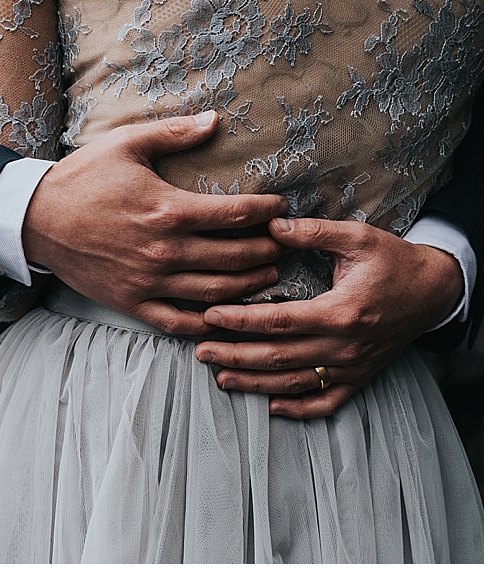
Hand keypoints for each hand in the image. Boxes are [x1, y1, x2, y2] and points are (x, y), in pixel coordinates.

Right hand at [22, 111, 288, 334]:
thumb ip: (174, 133)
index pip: (238, 214)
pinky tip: (227, 314)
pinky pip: (180, 321)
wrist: (36, 219)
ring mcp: (150, 281)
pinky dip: (209, 323)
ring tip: (270, 274)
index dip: (269, 210)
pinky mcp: (133, 302)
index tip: (282, 207)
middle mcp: (165, 251)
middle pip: (237, 256)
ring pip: (217, 292)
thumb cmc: (82, 178)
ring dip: (251, 285)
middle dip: (270, 249)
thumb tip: (216, 120)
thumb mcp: (126, 144)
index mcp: (169, 210)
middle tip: (286, 243)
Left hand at [194, 217, 464, 418]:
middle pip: (279, 357)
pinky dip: (299, 408)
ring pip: (295, 384)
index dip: (240, 320)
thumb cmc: (393, 261)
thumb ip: (312, 232)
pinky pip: (327, 402)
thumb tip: (271, 225)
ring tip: (219, 377)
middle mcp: (344, 346)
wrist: (434, 291)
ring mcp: (352, 367)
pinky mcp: (360, 378)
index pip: (278, 321)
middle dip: (235, 356)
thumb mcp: (357, 237)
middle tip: (199, 351)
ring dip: (254, 383)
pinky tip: (271, 406)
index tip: (209, 315)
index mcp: (340, 312)